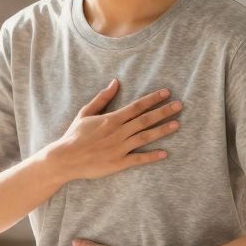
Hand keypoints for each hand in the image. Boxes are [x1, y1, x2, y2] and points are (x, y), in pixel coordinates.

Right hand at [44, 78, 182, 181]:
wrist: (65, 158)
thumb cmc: (74, 135)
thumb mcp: (86, 113)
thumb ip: (102, 98)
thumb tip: (115, 82)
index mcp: (112, 119)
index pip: (137, 106)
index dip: (153, 99)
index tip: (167, 93)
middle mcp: (118, 132)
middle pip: (145, 119)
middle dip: (164, 111)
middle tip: (180, 105)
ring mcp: (120, 148)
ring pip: (145, 137)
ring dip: (162, 130)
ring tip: (177, 124)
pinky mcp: (118, 163)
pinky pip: (138, 159)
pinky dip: (151, 156)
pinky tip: (164, 153)